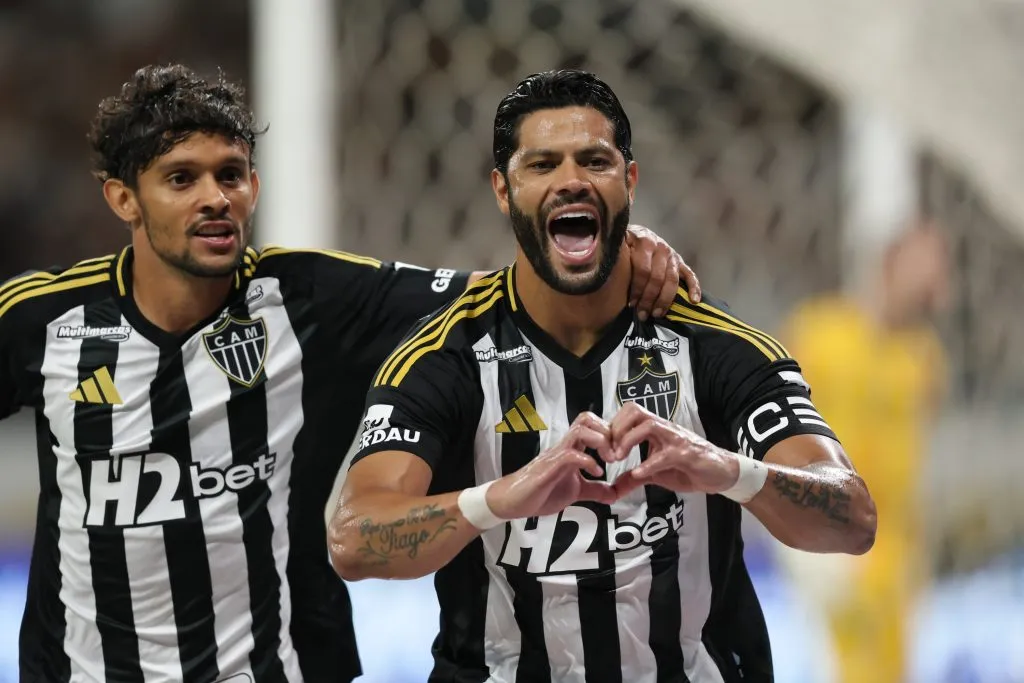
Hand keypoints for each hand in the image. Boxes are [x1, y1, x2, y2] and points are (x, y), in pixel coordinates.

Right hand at [486, 412, 616, 518]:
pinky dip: (588, 462)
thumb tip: (614, 494)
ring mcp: (556, 455)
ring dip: (601, 442)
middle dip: (608, 432)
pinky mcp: (549, 468)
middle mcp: (565, 446)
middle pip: (587, 418)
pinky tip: (596, 473)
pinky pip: (571, 455)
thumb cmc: (540, 492)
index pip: (593, 425)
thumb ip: (594, 490)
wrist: (513, 501)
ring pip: (581, 430)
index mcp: (572, 449)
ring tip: (609, 460)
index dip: (612, 433)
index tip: (622, 451)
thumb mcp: (576, 492)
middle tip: (617, 453)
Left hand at [608, 403, 738, 496]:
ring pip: (648, 425)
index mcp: (655, 429)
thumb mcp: (657, 474)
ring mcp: (676, 439)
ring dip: (628, 440)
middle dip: (617, 429)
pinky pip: (665, 455)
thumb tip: (614, 487)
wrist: (721, 473)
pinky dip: (649, 464)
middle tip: (610, 451)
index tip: (604, 449)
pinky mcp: (687, 454)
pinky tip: (638, 474)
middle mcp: (664, 429)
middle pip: (635, 411)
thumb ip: (635, 478)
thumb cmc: (689, 468)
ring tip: (618, 458)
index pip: (628, 414)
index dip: (612, 428)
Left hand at [625, 224, 701, 320]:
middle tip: (642, 314)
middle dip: (649, 299)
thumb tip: (608, 271)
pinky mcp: (680, 261)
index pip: (643, 270)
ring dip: (665, 300)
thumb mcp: (618, 246)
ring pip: (672, 280)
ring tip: (657, 314)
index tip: (630, 304)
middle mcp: (660, 247)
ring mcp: (672, 254)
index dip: (637, 289)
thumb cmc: (623, 245)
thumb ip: (617, 256)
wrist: (636, 232)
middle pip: (658, 278)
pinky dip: (694, 287)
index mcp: (644, 242)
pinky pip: (689, 274)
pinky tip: (694, 301)